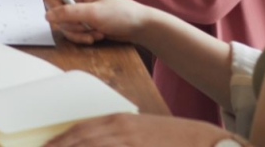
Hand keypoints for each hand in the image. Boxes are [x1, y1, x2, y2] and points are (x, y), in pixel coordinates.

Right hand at [45, 0, 151, 45]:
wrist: (138, 26)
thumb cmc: (120, 14)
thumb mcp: (92, 13)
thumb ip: (68, 13)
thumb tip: (47, 15)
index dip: (57, 13)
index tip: (67, 21)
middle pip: (59, 16)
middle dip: (74, 27)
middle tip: (89, 28)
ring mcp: (82, 12)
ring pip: (67, 27)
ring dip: (80, 34)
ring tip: (96, 33)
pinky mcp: (86, 23)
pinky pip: (75, 33)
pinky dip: (84, 37)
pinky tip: (97, 36)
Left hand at [45, 114, 226, 146]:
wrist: (203, 141)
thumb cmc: (171, 140)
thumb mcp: (139, 133)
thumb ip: (116, 138)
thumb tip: (97, 142)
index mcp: (118, 121)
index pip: (80, 129)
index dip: (60, 140)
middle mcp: (119, 130)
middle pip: (80, 140)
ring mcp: (128, 143)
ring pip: (91, 146)